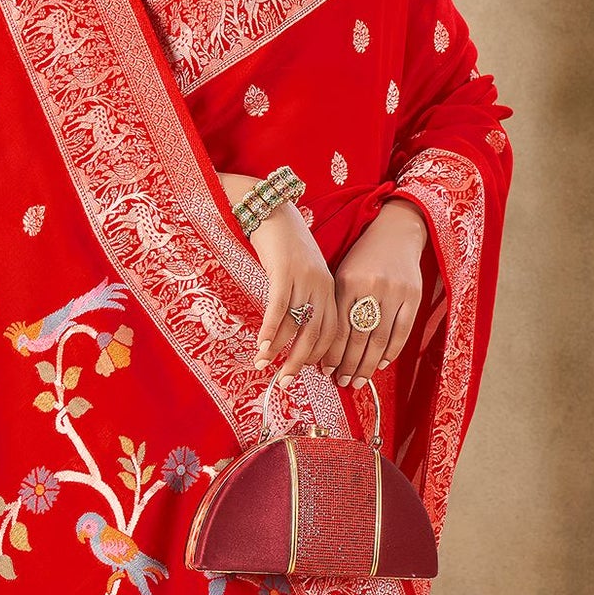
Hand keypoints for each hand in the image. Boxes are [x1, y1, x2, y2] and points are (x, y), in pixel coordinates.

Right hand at [247, 200, 338, 377]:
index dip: (319, 357)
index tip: (305, 373)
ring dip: (280, 350)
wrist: (274, 211)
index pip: (331, 333)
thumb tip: (295, 334)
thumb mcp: (303, 275)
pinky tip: (262, 346)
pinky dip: (271, 331)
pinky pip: (279, 309)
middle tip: (285, 383)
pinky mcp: (285, 272)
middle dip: (300, 362)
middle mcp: (322, 286)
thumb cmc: (286, 246)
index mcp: (331, 289)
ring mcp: (305, 280)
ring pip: (297, 325)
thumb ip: (305, 300)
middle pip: (317, 335)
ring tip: (264, 366)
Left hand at [330, 198, 427, 387]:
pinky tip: (382, 363)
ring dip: (369, 365)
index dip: (332, 353)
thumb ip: (336, 304)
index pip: (339, 327)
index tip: (325, 371)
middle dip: (349, 365)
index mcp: (348, 282)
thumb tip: (324, 345)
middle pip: (359, 338)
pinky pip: (402, 331)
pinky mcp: (413, 296)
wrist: (396, 232)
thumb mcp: (343, 274)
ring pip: (381, 339)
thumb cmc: (363, 257)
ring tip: (359, 381)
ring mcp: (395, 292)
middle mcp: (372, 288)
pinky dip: (392, 351)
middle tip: (342, 382)